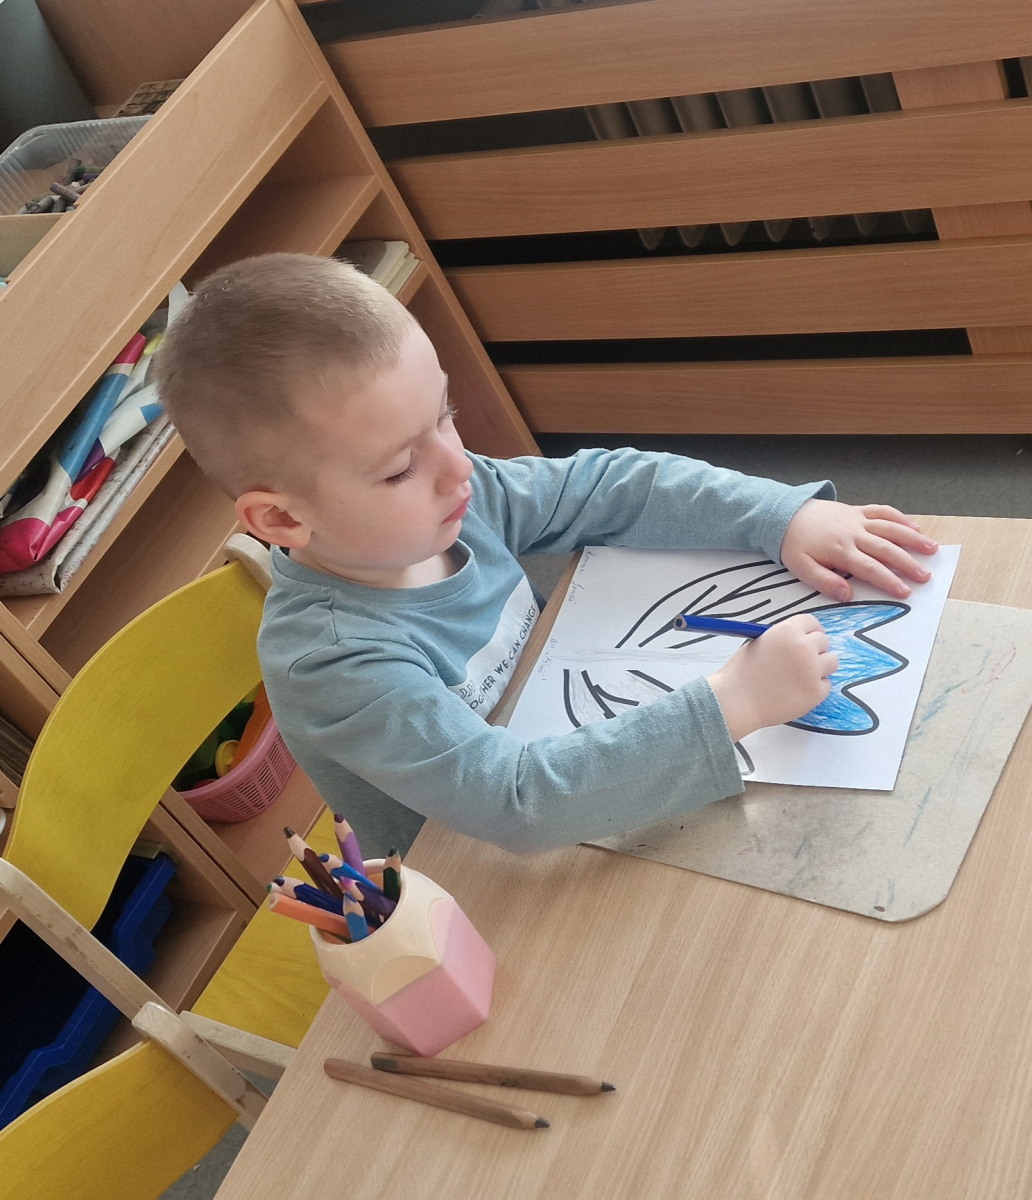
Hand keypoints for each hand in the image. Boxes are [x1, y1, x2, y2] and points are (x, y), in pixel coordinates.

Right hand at [707, 614, 838, 741]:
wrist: (737, 701)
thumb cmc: (742, 673)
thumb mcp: (759, 642)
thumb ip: (782, 638)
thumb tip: (800, 639)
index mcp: (787, 631)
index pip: (812, 622)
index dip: (810, 631)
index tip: (809, 638)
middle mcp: (803, 647)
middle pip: (824, 641)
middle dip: (815, 649)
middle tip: (801, 661)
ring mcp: (812, 670)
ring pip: (832, 662)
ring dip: (820, 667)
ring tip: (801, 676)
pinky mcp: (816, 692)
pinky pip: (826, 685)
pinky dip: (815, 688)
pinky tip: (796, 691)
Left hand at [781, 499, 937, 601]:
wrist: (785, 514)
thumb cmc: (793, 544)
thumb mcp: (801, 567)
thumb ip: (824, 581)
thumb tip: (847, 595)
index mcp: (840, 551)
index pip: (870, 568)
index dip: (889, 581)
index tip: (905, 592)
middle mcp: (853, 534)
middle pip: (886, 549)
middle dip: (908, 563)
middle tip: (926, 576)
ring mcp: (857, 520)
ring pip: (890, 528)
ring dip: (912, 538)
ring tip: (932, 549)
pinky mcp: (857, 510)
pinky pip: (882, 511)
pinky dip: (900, 517)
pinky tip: (914, 526)